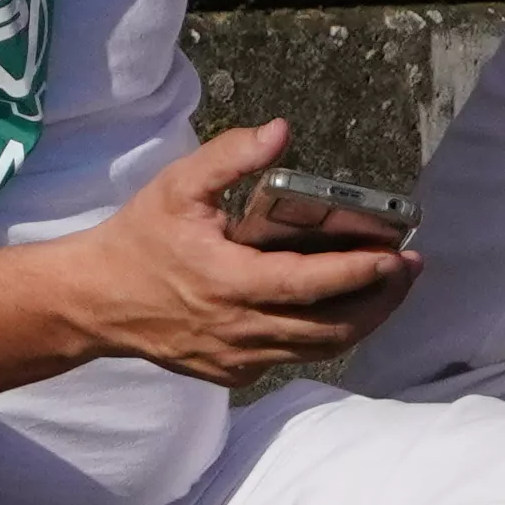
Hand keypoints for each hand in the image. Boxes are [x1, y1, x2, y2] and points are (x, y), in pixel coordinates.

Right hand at [68, 124, 427, 385]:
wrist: (93, 301)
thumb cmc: (137, 239)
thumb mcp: (177, 186)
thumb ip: (229, 156)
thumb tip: (280, 131)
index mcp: (228, 282)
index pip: (310, 285)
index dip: (358, 274)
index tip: (398, 256)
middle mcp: (238, 329)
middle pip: (330, 327)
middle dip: (380, 300)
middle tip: (410, 270)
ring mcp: (237, 358)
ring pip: (318, 349)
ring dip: (360, 321)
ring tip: (389, 288)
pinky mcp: (231, 373)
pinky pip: (290, 357)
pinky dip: (322, 335)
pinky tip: (339, 308)